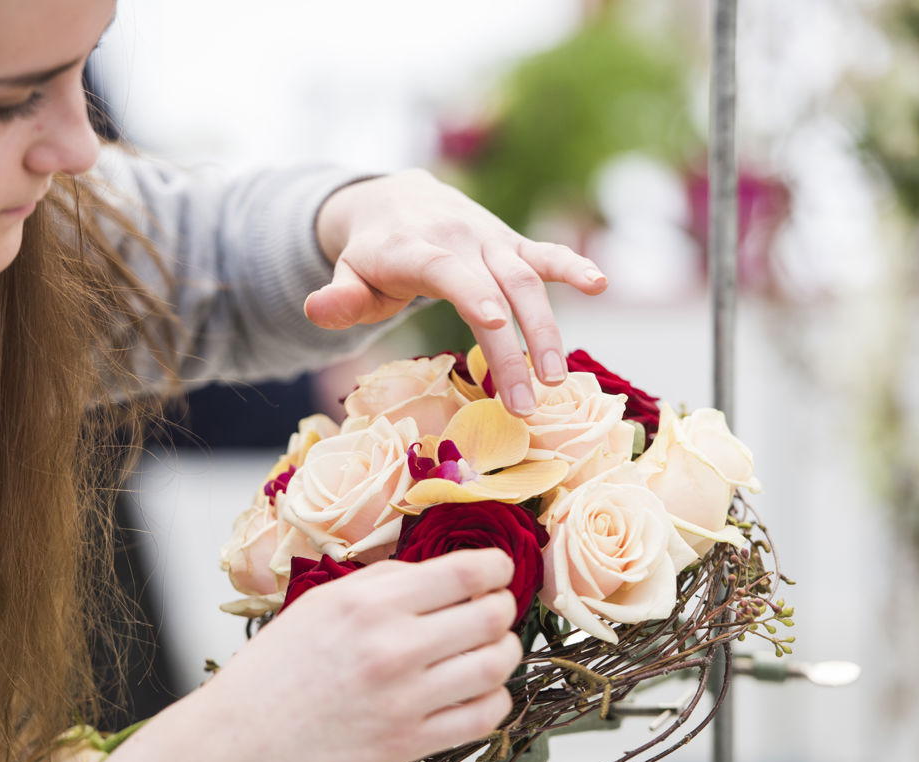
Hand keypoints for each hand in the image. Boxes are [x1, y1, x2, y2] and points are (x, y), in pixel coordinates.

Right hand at [75, 549, 521, 761]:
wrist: (243, 740)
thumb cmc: (278, 668)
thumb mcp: (323, 601)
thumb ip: (384, 580)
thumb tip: (441, 571)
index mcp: (370, 604)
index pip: (465, 573)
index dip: (496, 567)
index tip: (499, 569)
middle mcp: (393, 648)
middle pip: (490, 617)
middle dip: (502, 607)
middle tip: (494, 608)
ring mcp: (405, 699)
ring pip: (495, 666)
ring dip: (504, 651)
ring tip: (492, 647)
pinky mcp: (410, 743)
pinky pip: (483, 717)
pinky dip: (495, 699)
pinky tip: (479, 690)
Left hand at [307, 170, 607, 415]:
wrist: (396, 200)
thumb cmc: (371, 255)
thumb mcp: (347, 275)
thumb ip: (338, 297)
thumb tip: (317, 310)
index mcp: (413, 248)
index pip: (447, 270)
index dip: (472, 293)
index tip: (495, 325)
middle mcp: (458, 240)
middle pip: (496, 289)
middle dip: (515, 345)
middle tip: (526, 404)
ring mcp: (490, 239)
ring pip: (527, 279)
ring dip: (547, 329)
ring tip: (556, 379)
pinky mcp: (511, 243)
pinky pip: (544, 253)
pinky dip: (572, 266)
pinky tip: (600, 284)